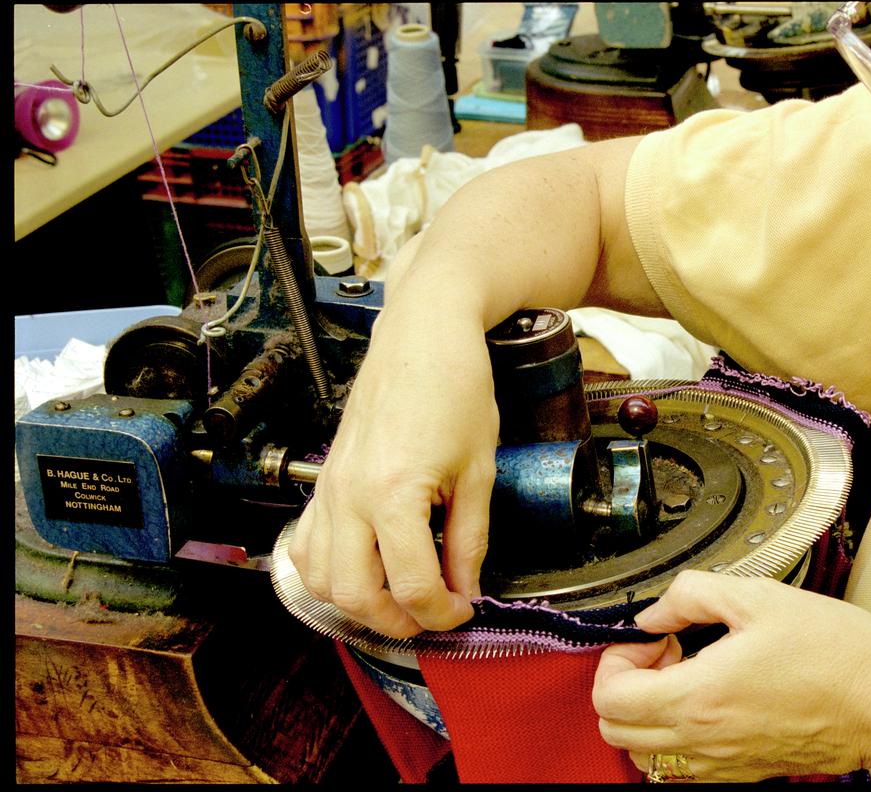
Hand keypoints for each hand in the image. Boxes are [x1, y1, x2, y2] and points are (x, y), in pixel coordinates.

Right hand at [288, 306, 498, 637]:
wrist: (421, 336)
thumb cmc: (455, 390)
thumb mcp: (478, 469)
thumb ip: (469, 539)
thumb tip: (466, 589)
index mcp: (394, 493)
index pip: (412, 585)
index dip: (443, 613)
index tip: (464, 612)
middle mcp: (349, 496)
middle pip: (354, 594)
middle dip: (396, 621)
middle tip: (432, 617)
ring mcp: (328, 488)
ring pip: (318, 578)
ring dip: (357, 603)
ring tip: (398, 599)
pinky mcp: (321, 480)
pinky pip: (304, 545)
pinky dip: (325, 573)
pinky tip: (361, 570)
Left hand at [592, 570, 870, 781]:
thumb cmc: (839, 653)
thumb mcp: (759, 597)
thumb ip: (691, 595)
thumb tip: (653, 611)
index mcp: (700, 696)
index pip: (609, 697)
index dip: (617, 657)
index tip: (654, 635)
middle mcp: (704, 740)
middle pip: (615, 730)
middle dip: (626, 684)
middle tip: (666, 651)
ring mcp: (723, 763)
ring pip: (645, 754)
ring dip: (648, 712)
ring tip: (687, 675)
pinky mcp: (744, 772)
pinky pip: (684, 765)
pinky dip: (678, 734)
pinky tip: (713, 697)